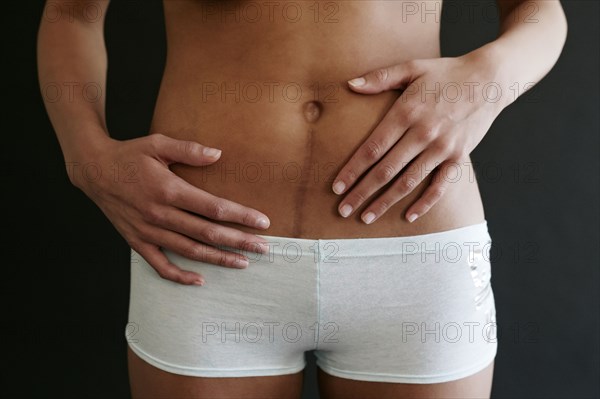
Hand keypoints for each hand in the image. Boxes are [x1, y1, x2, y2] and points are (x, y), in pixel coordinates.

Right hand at [69, 133, 270, 285]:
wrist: (93, 170)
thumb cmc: (129, 155)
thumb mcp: (158, 143)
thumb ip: (189, 150)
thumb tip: (218, 154)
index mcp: (169, 190)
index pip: (214, 208)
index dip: (241, 217)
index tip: (262, 222)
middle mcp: (160, 214)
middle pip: (208, 233)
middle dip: (239, 242)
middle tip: (263, 248)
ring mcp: (148, 231)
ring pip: (189, 251)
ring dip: (218, 259)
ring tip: (243, 263)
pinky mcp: (137, 241)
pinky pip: (160, 265)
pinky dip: (180, 276)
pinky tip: (200, 280)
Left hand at [331, 54, 505, 223]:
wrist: (489, 79)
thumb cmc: (446, 73)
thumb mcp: (412, 68)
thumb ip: (380, 78)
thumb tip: (349, 85)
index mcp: (406, 112)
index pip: (372, 148)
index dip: (352, 170)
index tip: (337, 187)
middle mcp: (423, 133)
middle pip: (385, 170)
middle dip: (362, 193)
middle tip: (343, 210)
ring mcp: (442, 147)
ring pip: (408, 182)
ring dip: (385, 202)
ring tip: (366, 218)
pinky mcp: (459, 157)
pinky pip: (440, 186)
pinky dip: (425, 204)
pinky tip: (409, 217)